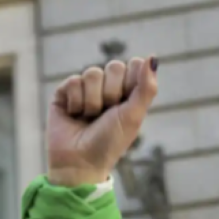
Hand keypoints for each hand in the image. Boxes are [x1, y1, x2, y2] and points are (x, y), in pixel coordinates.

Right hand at [46, 56, 158, 186]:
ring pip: (92, 72)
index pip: (134, 65)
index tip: (127, 104)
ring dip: (93, 101)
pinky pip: (73, 80)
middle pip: (114, 66)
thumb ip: (146, 87)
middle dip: (112, 93)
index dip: (131, 82)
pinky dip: (76, 102)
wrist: (80, 161)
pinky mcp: (65, 92)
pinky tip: (74, 115)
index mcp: (129, 92)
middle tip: (107, 114)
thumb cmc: (110, 142)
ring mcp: (86, 89)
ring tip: (89, 118)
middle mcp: (108, 88)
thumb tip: (153, 57)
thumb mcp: (133, 116)